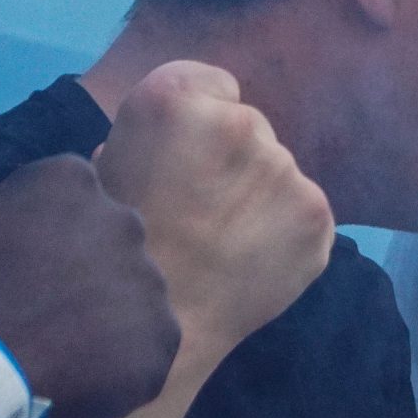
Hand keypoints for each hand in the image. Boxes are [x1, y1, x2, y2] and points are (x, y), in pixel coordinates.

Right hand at [0, 154, 178, 417]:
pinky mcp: (162, 338)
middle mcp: (124, 220)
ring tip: (56, 354)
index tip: (14, 268)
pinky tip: (76, 384)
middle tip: (39, 312)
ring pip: (128, 299)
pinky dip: (117, 369)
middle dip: (78, 273)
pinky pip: (143, 353)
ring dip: (100, 320)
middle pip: (106, 244)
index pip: (63, 200)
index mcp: (69, 180)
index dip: (37, 236)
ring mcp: (150, 281)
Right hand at [92, 60, 335, 356]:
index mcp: (173, 101)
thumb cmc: (106, 251)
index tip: (181, 159)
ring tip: (222, 246)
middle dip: (230, 161)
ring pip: (278, 173)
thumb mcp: (100, 176)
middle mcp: (240, 123)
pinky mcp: (316, 217)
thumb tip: (164, 148)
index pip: (211, 85)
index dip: (195, 124)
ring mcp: (285, 171)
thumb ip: (144, 144)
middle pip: (249, 128)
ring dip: (258, 198)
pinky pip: (303, 214)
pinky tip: (251, 265)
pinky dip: (284, 236)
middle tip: (198, 212)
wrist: (141, 332)